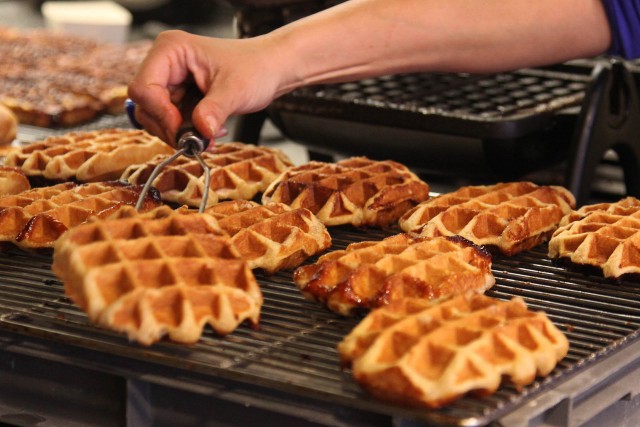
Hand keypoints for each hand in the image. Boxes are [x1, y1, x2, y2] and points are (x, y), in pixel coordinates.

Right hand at [128, 30, 287, 146]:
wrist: (270, 70)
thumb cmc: (255, 67)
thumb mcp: (236, 90)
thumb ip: (215, 110)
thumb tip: (201, 131)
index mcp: (171, 50)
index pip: (143, 88)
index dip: (160, 114)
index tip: (183, 131)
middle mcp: (164, 64)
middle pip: (145, 107)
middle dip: (170, 128)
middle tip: (198, 141)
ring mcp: (170, 81)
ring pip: (155, 118)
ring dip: (180, 134)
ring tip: (209, 135)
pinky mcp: (178, 97)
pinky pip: (171, 122)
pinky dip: (187, 133)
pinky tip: (210, 130)